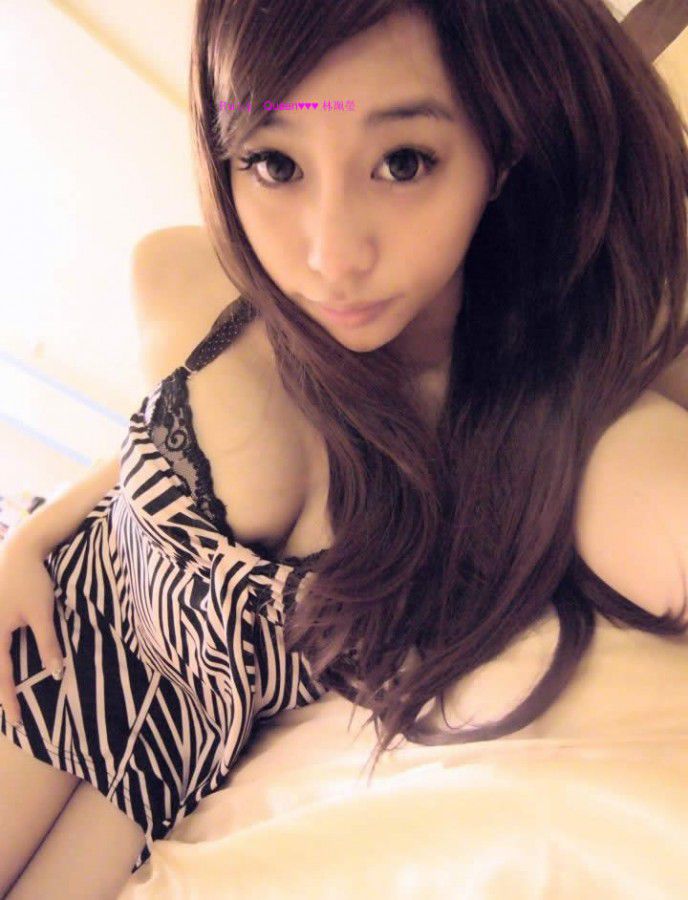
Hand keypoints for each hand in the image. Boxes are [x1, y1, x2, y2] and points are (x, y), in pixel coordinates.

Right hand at [0, 535, 63, 728]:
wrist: (19, 549)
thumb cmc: (32, 580)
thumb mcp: (42, 612)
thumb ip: (47, 642)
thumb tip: (55, 672)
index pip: (1, 675)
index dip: (8, 700)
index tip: (16, 722)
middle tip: (7, 716)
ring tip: (3, 696)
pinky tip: (4, 663)